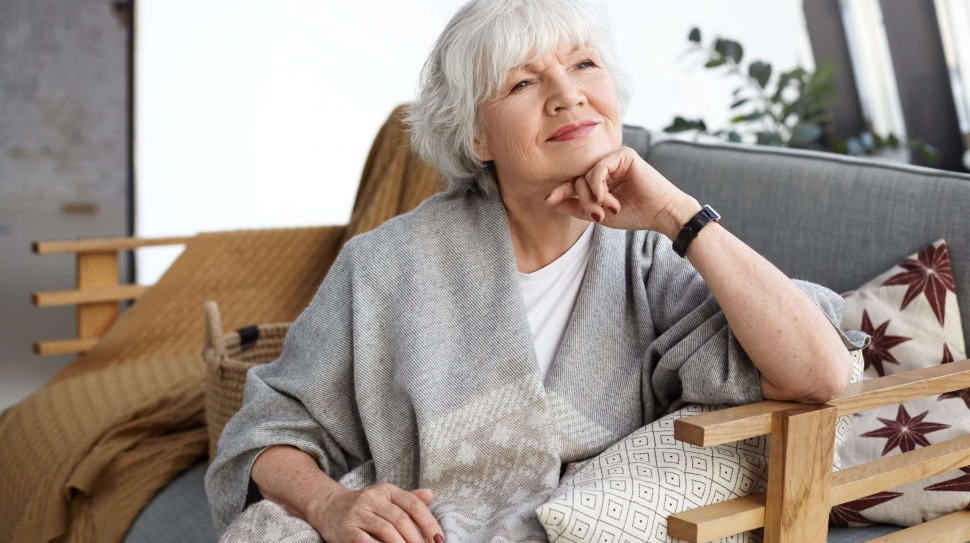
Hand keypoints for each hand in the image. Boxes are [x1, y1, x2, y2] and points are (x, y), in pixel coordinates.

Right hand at [307, 483, 443, 542]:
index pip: (413, 505)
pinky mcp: (346, 529)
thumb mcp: (386, 498)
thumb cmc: (365, 506)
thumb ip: (409, 499)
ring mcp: (358, 513)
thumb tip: (431, 495)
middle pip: (401, 520)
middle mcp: (373, 498)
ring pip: (385, 530)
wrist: (328, 507)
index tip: (439, 540)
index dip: (429, 523)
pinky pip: (365, 541)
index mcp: (387, 490)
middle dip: (417, 539)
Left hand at [544, 146, 701, 239]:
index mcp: (601, 178)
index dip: (561, 191)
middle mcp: (606, 166)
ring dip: (592, 195)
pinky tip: (604, 196)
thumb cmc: (635, 214)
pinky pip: (598, 167)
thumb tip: (551, 201)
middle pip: (578, 178)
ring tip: (605, 208)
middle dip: (582, 198)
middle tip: (596, 213)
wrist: (661, 214)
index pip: (575, 182)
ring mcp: (615, 159)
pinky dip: (597, 184)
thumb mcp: (599, 214)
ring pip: (586, 174)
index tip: (547, 200)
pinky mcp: (624, 155)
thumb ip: (577, 208)